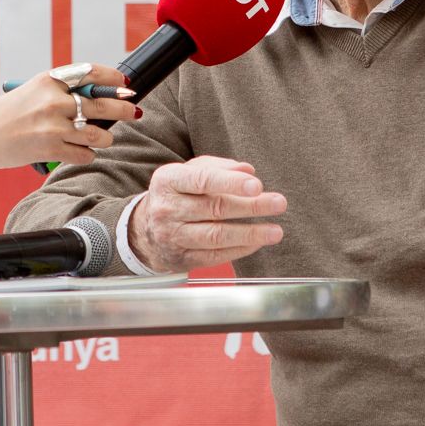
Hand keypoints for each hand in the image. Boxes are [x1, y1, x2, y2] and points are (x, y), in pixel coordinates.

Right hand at [0, 64, 136, 171]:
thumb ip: (62, 91)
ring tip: (104, 138)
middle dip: (123, 109)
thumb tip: (100, 96)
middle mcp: (52, 100)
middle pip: (102, 104)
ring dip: (105, 137)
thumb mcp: (33, 91)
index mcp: (48, 80)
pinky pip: (83, 154)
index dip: (113, 79)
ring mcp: (52, 126)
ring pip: (97, 133)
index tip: (124, 84)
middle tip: (133, 111)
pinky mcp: (50, 149)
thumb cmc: (6, 114)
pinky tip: (80, 152)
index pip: (91, 74)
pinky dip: (86, 155)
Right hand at [127, 156, 286, 272]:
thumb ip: (220, 167)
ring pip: (216, 236)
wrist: (146, 228)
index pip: (201, 180)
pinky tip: (258, 242)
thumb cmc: (177, 193)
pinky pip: (215, 255)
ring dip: (250, 234)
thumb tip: (248, 171)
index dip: (230, 183)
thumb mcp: (190, 172)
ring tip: (275, 231)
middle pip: (214, 208)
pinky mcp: (181, 258)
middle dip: (250, 207)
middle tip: (278, 203)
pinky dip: (240, 249)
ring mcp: (172, 236)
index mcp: (168, 180)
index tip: (257, 185)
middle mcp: (167, 208)